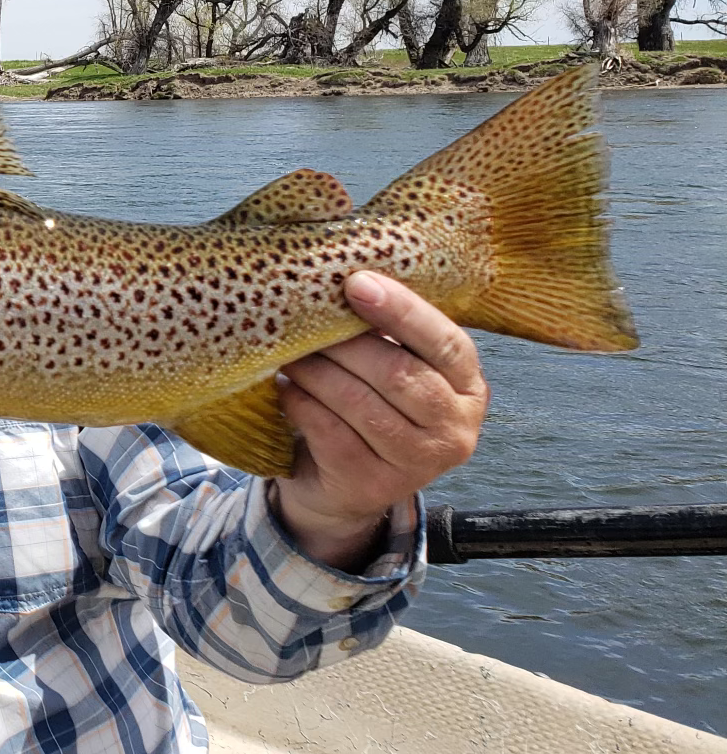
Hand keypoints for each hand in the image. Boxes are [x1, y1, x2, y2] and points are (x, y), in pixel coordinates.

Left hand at [272, 271, 489, 570]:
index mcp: (468, 384)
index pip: (445, 341)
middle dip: (343, 344)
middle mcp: (455, 427)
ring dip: (315, 372)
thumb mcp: (390, 362)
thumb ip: (384, 326)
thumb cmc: (367, 400)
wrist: (342, 482)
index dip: (402, 310)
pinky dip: (302, 404)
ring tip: (287, 353)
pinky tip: (287, 390)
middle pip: (399, 374)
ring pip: (361, 404)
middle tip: (300, 320)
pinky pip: (332, 434)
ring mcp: (419, 463)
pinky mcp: (375, 486)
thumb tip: (342, 267)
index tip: (355, 282)